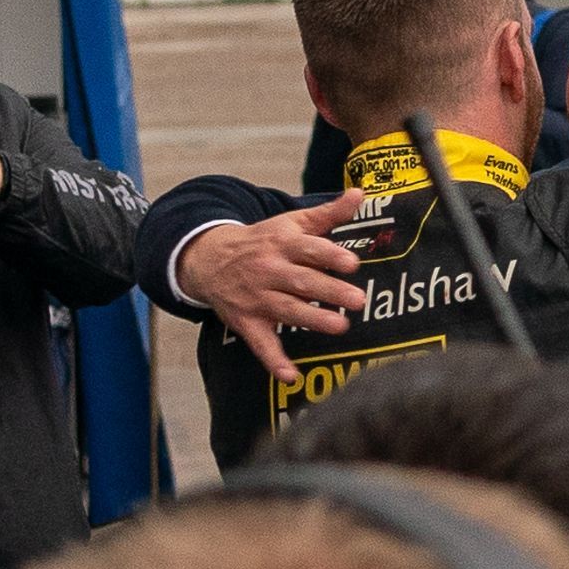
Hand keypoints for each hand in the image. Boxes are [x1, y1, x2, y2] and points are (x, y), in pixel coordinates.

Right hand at [177, 189, 367, 382]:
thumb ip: (327, 212)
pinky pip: (260, 344)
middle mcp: (269, 270)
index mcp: (282, 244)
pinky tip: (290, 376)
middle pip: (302, 281)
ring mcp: (256, 298)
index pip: (309, 249)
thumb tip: (359, 193)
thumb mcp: (291, 223)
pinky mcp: (246, 322)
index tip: (352, 263)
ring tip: (340, 326)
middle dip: (330, 291)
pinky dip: (274, 361)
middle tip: (358, 300)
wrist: (209, 259)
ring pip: (286, 310)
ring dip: (312, 320)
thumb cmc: (262, 241)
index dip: (330, 256)